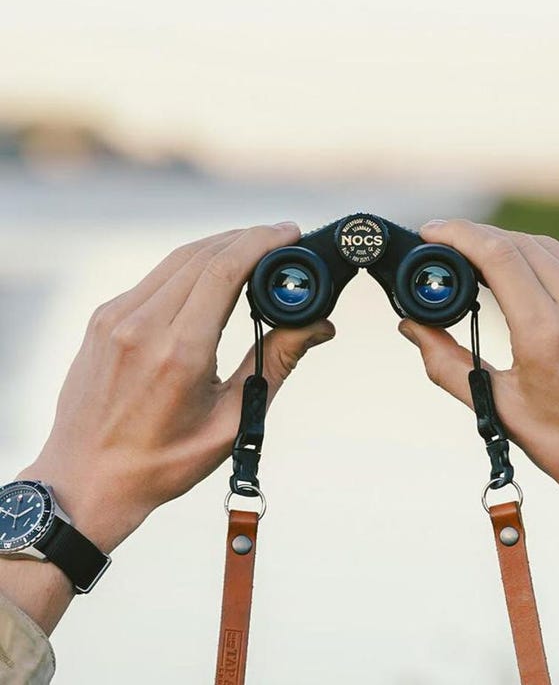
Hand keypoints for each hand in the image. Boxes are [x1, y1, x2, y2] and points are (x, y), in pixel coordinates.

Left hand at [17, 222, 333, 554]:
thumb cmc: (164, 462)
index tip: (290, 232)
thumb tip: (319, 325)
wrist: (86, 479)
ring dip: (219, 246)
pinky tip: (212, 275)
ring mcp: (115, 317)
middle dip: (246, 238)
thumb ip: (275, 364)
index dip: (261, 242)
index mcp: (178, 352)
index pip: (223, 271)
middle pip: (202, 255)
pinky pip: (155, 277)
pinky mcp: (103, 318)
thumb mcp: (230, 421)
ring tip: (254, 250)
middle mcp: (141, 325)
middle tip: (281, 238)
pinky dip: (191, 266)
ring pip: (177, 259)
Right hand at [399, 219, 558, 570]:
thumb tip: (411, 326)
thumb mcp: (501, 409)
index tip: (431, 231)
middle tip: (446, 245)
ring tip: (478, 258)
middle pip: (522, 243)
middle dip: (478, 236)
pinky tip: (524, 277)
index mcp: (549, 336)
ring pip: (552, 249)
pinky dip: (543, 262)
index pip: (498, 257)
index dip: (458, 235)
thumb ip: (448, 364)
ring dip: (510, 245)